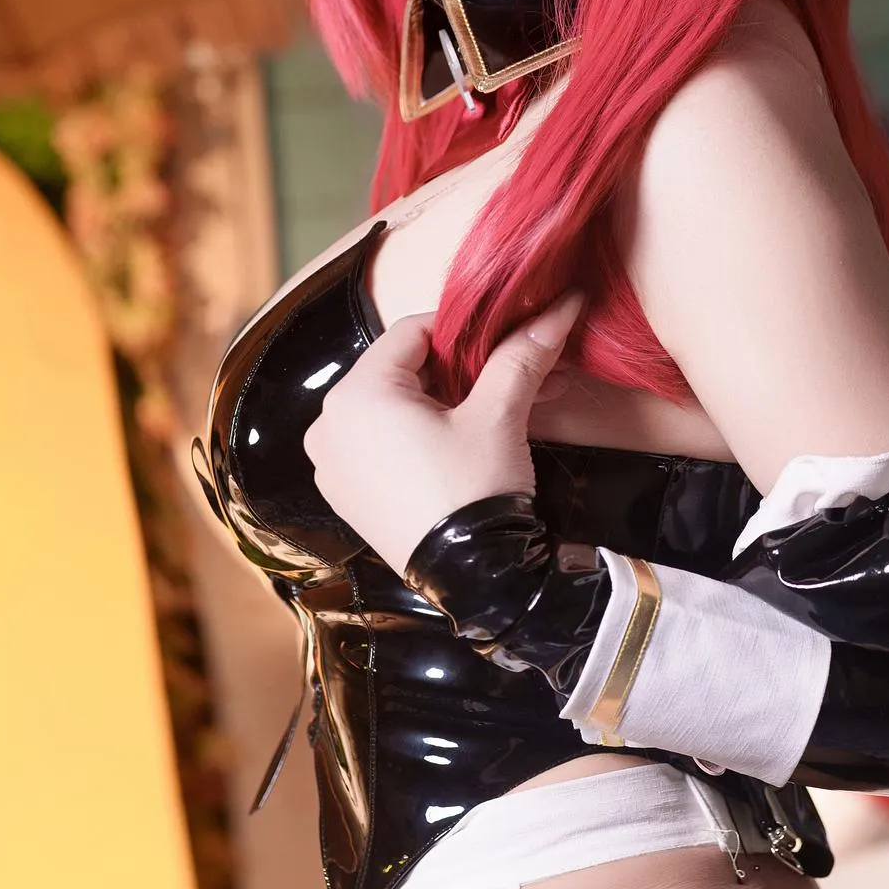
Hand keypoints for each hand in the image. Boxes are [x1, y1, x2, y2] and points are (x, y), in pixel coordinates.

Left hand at [302, 292, 584, 573]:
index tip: (500, 339)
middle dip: (457, 372)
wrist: (473, 580)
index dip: (461, 330)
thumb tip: (559, 308)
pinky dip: (417, 439)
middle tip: (507, 377)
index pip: (410, 333)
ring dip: (442, 405)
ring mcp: (333, 465)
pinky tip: (460, 446)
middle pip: (400, 372)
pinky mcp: (347, 496)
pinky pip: (380, 448)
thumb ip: (520, 355)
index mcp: (356, 394)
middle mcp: (330, 425)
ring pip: (392, 410)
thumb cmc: (474, 491)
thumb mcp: (499, 414)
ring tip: (494, 413)